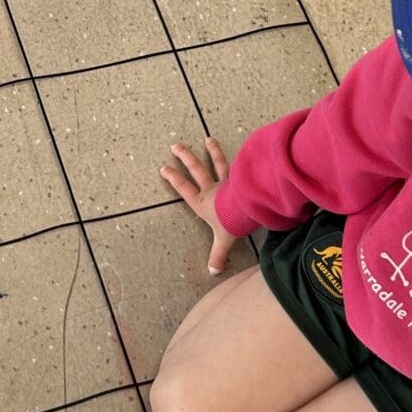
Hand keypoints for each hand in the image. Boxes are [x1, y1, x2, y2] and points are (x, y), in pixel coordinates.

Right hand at [160, 137, 236, 273]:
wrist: (248, 206)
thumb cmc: (232, 222)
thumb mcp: (223, 241)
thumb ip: (218, 255)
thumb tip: (213, 271)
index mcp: (203, 202)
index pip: (185, 189)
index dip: (174, 179)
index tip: (164, 168)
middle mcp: (212, 188)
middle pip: (196, 170)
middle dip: (185, 158)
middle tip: (175, 145)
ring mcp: (226, 180)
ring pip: (217, 163)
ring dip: (212, 151)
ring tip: (209, 139)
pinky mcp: (240, 177)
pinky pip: (238, 166)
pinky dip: (240, 157)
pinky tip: (245, 150)